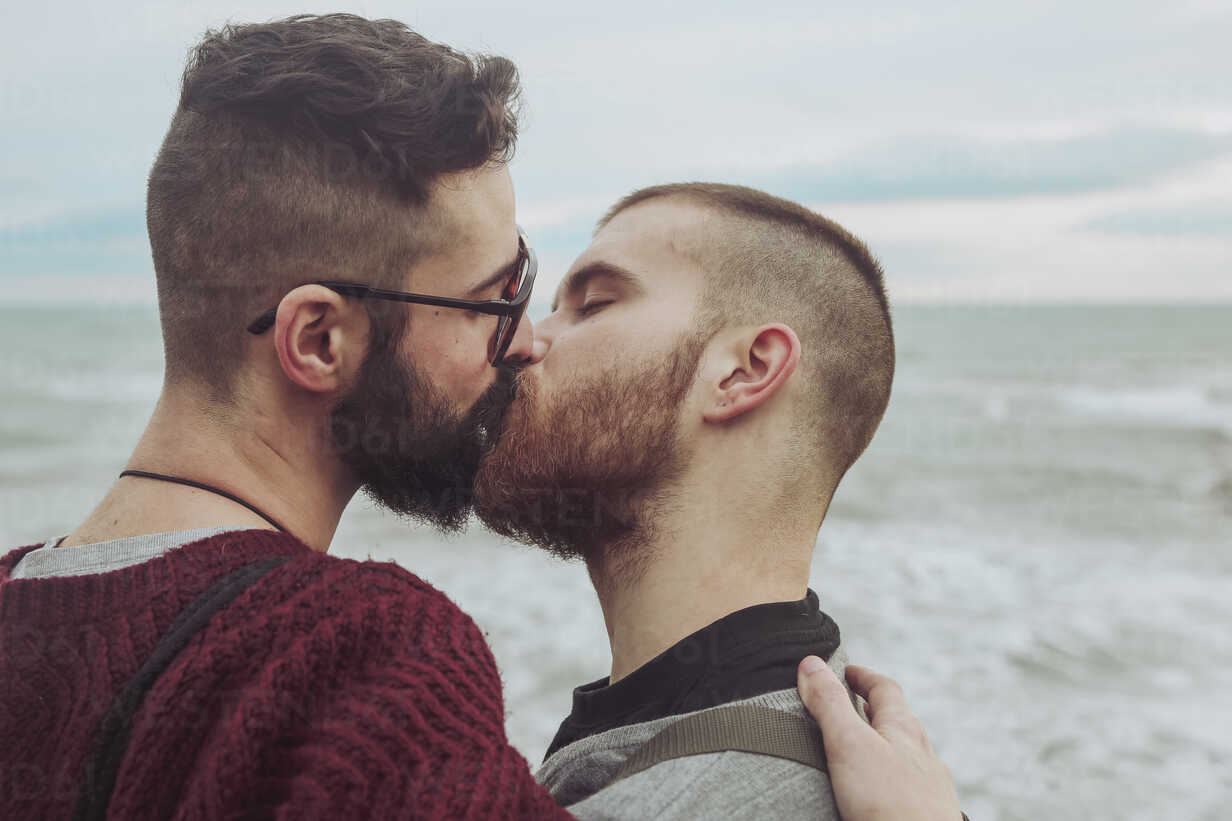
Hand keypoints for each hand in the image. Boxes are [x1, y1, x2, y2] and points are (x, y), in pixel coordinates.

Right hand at [797, 657, 962, 820]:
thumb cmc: (891, 803)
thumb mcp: (850, 744)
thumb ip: (830, 704)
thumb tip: (811, 663)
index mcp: (904, 728)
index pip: (885, 687)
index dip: (863, 675)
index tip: (844, 671)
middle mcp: (922, 753)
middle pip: (897, 720)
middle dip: (871, 709)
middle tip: (847, 706)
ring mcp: (928, 785)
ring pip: (904, 755)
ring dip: (881, 745)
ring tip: (858, 750)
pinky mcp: (925, 813)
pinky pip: (906, 786)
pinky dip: (888, 778)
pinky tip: (878, 793)